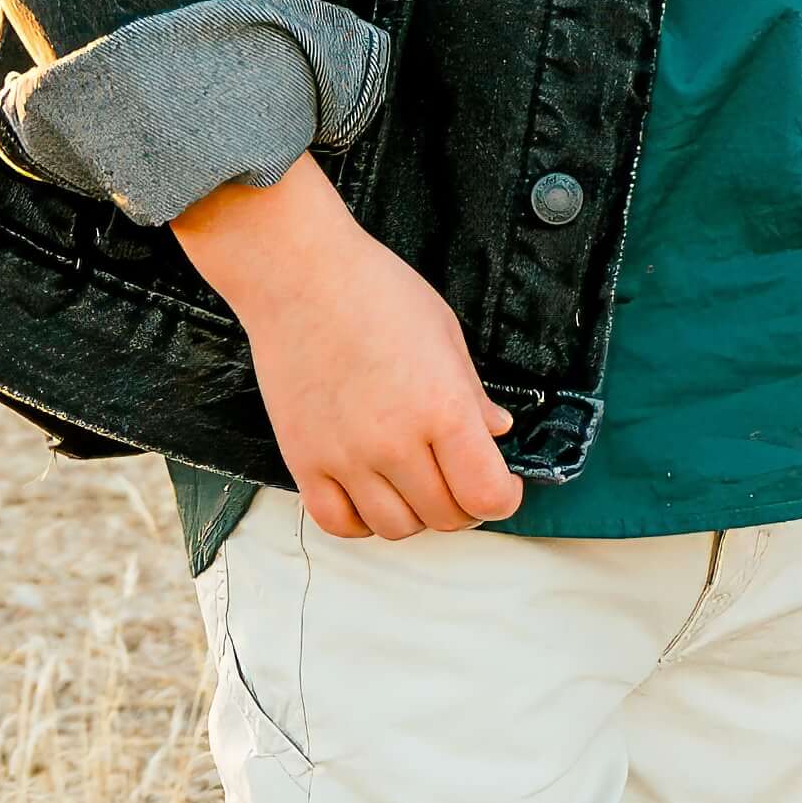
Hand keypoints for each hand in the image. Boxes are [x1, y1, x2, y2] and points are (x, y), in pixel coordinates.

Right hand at [172, 158, 522, 535]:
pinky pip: (340, 523)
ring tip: (414, 480)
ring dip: (415, 513)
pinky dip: (362, 518)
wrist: (298, 274)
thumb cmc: (373, 291)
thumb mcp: (445, 334)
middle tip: (459, 477)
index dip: (503, 496)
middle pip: (446, 517)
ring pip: (397, 528)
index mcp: (442, 409)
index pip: (487, 496)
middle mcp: (395, 443)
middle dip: (464, 504)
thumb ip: (473, 394)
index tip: (501, 483)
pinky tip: (370, 490)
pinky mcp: (305, 461)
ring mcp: (347, 458)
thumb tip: (497, 431)